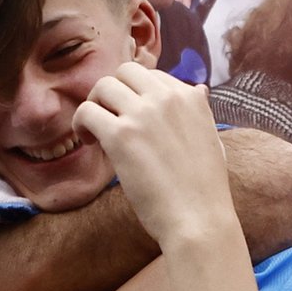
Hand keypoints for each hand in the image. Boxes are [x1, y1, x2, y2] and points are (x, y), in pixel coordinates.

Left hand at [74, 62, 231, 246]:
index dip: (135, 94)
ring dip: (94, 105)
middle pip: (125, 72)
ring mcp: (143, 114)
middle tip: (109, 118)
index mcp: (191, 97)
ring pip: (102, 86)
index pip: (152, 75)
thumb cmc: (204, 187)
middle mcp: (168, 97)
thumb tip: (197, 88)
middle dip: (112, 92)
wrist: (199, 219)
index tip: (131, 116)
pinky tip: (90, 142)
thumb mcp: (211, 138)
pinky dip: (81, 124)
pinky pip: (86, 111)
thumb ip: (199, 111)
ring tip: (97, 132)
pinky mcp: (121, 135)